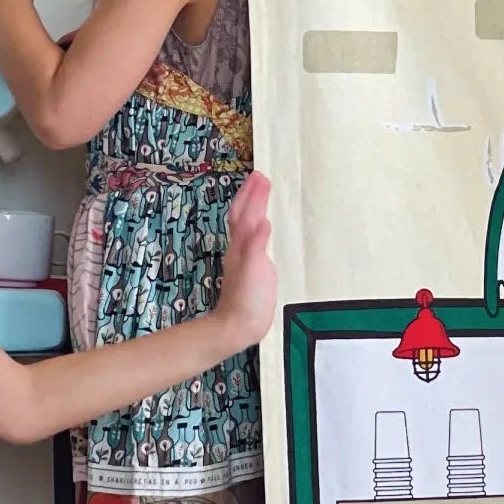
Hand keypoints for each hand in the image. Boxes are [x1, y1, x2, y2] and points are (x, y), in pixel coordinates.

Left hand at [215, 172, 275, 346]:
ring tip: (261, 194)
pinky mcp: (253, 269)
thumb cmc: (246, 302)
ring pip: (246, 226)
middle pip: (243, 216)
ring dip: (253, 208)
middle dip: (251, 195)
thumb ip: (256, 246)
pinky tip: (265, 228)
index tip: (262, 177)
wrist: (237, 327)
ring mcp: (245, 258)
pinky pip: (254, 241)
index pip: (246, 214)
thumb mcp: (253, 273)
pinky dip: (259, 228)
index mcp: (241, 246)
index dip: (253, 195)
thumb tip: (263, 222)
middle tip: (261, 177)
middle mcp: (241, 248)